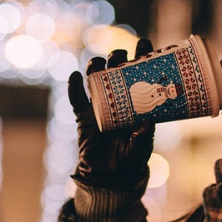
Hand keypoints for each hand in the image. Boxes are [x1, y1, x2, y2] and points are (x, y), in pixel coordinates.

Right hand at [68, 38, 154, 188]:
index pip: (139, 74)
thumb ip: (143, 137)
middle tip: (121, 55)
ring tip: (98, 63)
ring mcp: (99, 106)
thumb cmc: (130, 159)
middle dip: (117, 58)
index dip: (141, 57)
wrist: (109, 176)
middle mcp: (117, 99)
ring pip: (95, 79)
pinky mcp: (83, 116)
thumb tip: (147, 122)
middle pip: (116, 71)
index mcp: (136, 102)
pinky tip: (75, 77)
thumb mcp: (140, 148)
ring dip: (96, 67)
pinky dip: (74, 87)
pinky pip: (76, 99)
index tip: (144, 44)